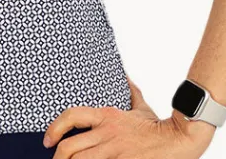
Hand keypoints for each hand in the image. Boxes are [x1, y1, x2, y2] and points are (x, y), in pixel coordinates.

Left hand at [42, 74, 215, 156]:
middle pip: (69, 148)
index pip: (71, 116)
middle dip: (59, 157)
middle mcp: (106, 133)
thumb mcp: (140, 105)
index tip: (47, 140)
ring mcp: (114, 152)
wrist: (178, 140)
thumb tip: (125, 75)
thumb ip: (129, 91)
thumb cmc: (158, 125)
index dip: (54, 128)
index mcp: (107, 116)